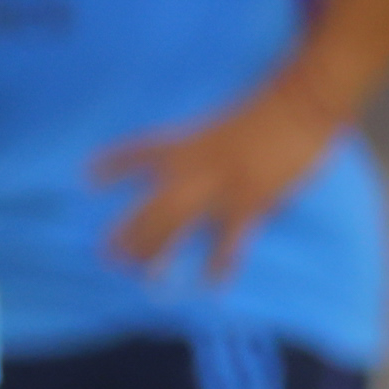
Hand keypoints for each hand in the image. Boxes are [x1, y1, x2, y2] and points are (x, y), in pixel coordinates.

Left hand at [95, 64, 353, 286]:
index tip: (88, 176)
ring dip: (156, 249)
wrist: (300, 105)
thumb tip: (187, 172)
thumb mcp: (221, 125)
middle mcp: (196, 166)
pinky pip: (229, 240)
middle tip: (106, 254)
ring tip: (139, 271)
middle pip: (152, 204)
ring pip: (178, 224)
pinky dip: (220, 263)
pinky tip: (209, 283)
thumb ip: (201, 149)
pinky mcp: (251, 202)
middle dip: (129, 231)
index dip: (113, 163)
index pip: (140, 151)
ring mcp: (222, 186)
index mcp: (189, 142)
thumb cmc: (265, 111)